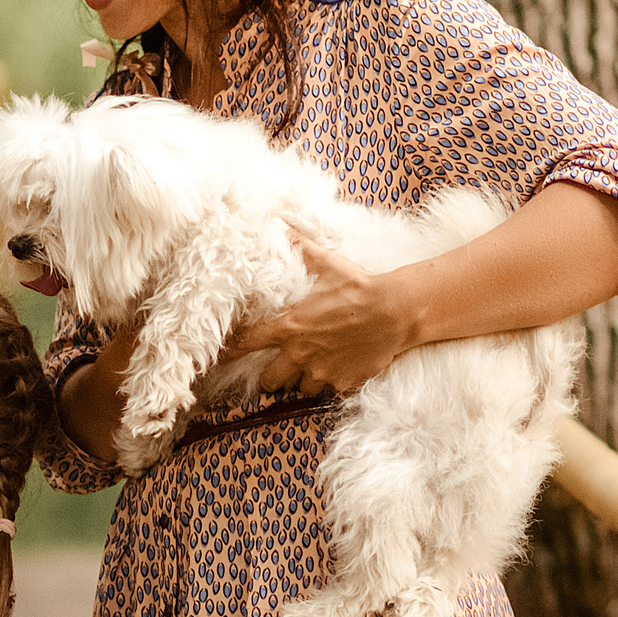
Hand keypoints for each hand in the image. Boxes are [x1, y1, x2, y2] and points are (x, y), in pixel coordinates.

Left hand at [221, 231, 420, 395]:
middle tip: (277, 367)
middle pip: (270, 379)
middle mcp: (299, 355)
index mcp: (287, 328)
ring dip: (302, 380)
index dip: (230, 352)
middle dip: (271, 376)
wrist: (395, 310)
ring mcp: (322, 372)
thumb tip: (281, 226)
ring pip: (300, 388)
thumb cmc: (358, 286)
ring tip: (311, 366)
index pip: (245, 345)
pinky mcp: (343, 382)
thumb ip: (299, 248)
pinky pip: (329, 390)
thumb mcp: (325, 263)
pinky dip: (330, 382)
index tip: (222, 356)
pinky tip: (337, 367)